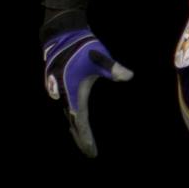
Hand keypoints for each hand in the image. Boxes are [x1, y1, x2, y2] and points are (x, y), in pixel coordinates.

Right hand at [42, 29, 131, 157]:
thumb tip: (128, 76)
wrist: (62, 34)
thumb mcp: (99, 56)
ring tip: (84, 141)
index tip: (91, 152)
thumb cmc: (82, 45)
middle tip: (90, 153)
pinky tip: (77, 119)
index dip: (85, 138)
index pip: (80, 122)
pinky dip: (74, 117)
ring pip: (69, 115)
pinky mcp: (60, 85)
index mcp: (73, 93)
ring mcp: (60, 91)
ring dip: (77, 128)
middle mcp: (64, 95)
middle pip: (73, 123)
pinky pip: (68, 106)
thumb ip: (112, 68)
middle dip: (81, 138)